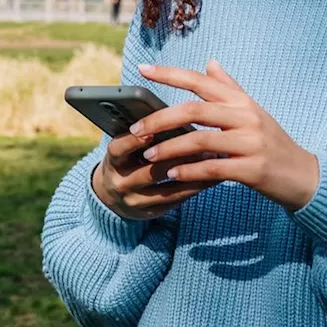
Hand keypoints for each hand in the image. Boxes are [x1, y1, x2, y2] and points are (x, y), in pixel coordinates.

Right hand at [91, 127, 219, 221]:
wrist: (114, 196)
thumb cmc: (127, 159)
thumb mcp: (125, 147)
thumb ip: (141, 134)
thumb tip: (173, 114)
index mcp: (112, 161)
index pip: (118, 150)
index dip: (132, 141)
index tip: (150, 131)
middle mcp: (121, 183)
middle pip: (150, 171)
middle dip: (177, 157)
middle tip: (201, 142)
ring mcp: (135, 201)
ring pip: (167, 188)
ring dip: (193, 172)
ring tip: (214, 158)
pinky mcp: (151, 212)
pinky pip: (177, 199)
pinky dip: (196, 186)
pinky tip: (213, 175)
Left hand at [131, 59, 319, 211]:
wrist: (303, 176)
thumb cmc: (273, 142)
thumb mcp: (254, 111)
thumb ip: (230, 88)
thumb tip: (210, 61)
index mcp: (242, 101)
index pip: (200, 80)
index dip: (169, 74)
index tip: (142, 69)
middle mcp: (246, 117)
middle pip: (194, 110)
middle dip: (160, 119)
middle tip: (135, 128)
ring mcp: (251, 143)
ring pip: (200, 140)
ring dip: (170, 148)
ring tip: (148, 156)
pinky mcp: (253, 169)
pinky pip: (213, 168)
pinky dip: (190, 171)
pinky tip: (173, 174)